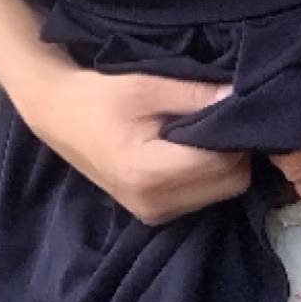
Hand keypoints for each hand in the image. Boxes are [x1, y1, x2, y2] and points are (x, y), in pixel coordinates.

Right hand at [26, 67, 250, 226]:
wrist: (58, 117)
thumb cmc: (100, 97)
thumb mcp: (148, 85)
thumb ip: (197, 94)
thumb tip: (241, 94)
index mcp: (149, 173)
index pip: (224, 162)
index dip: (234, 133)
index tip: (227, 107)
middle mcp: (154, 203)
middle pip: (230, 182)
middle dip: (232, 150)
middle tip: (213, 117)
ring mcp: (154, 215)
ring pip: (221, 192)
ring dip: (220, 164)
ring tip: (195, 132)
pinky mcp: (154, 216)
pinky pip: (202, 197)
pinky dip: (205, 175)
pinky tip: (185, 151)